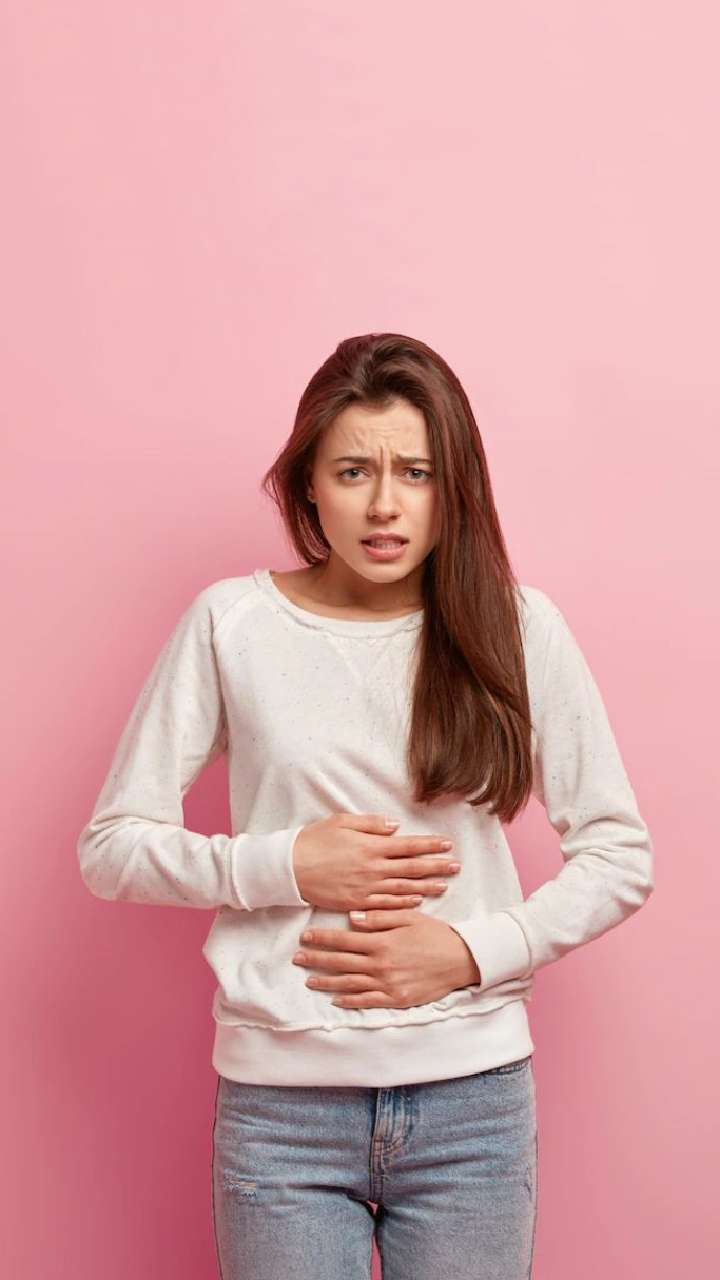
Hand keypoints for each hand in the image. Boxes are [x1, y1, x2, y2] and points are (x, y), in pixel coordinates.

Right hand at [292, 811, 459, 912]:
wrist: (290, 868)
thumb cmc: (314, 840)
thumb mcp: (342, 822)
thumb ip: (371, 824)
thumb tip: (395, 827)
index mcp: (371, 847)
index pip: (409, 846)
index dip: (430, 845)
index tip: (448, 844)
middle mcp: (373, 869)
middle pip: (412, 868)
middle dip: (437, 866)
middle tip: (456, 866)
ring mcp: (366, 889)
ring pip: (404, 889)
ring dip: (426, 886)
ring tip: (444, 885)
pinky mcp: (357, 903)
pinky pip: (386, 905)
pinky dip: (404, 903)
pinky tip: (418, 901)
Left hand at [292, 907, 481, 1008]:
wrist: (461, 959)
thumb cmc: (435, 934)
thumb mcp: (408, 918)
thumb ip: (378, 918)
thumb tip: (351, 918)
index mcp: (381, 942)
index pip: (343, 940)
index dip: (322, 939)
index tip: (304, 937)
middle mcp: (380, 965)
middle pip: (341, 962)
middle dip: (316, 959)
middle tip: (297, 958)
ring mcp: (388, 985)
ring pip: (349, 984)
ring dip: (327, 982)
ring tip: (309, 979)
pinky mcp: (396, 999)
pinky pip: (367, 1001)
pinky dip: (349, 1000)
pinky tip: (336, 998)